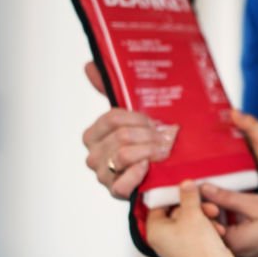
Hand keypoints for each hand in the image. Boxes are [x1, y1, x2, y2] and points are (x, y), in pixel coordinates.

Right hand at [82, 61, 177, 199]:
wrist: (159, 177)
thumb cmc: (144, 143)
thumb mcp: (132, 117)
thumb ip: (108, 89)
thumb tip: (88, 64)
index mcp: (93, 135)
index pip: (113, 118)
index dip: (138, 118)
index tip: (154, 121)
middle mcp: (94, 156)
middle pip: (121, 136)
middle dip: (149, 134)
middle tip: (168, 136)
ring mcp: (103, 175)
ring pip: (123, 154)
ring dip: (150, 150)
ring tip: (165, 150)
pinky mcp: (114, 193)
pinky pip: (122, 182)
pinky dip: (138, 173)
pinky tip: (149, 167)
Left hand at [146, 182, 238, 256]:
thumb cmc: (200, 247)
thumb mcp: (194, 214)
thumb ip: (188, 195)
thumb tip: (184, 183)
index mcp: (155, 231)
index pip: (158, 205)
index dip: (173, 194)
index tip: (186, 186)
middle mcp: (162, 240)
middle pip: (176, 212)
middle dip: (195, 207)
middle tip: (209, 204)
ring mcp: (176, 246)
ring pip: (188, 221)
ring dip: (204, 216)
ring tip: (216, 216)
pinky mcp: (189, 251)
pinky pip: (195, 232)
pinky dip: (206, 227)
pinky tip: (218, 229)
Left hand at [200, 184, 257, 256]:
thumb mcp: (256, 203)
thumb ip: (226, 197)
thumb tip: (202, 187)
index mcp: (234, 243)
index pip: (201, 225)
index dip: (196, 205)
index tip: (196, 189)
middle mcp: (234, 255)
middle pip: (207, 231)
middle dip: (205, 209)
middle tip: (206, 189)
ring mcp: (241, 256)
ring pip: (218, 233)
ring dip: (216, 215)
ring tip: (219, 195)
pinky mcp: (248, 254)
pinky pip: (229, 238)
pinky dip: (227, 222)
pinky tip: (232, 208)